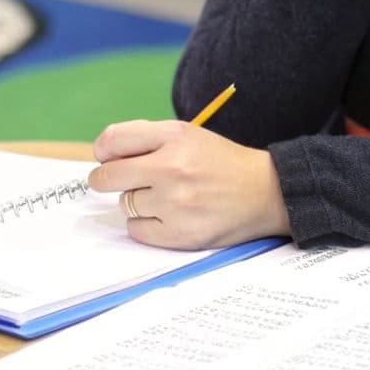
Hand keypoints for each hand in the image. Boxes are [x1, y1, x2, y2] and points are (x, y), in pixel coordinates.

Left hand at [87, 119, 290, 249]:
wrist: (266, 192)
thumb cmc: (221, 162)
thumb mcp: (189, 135)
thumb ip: (147, 138)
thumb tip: (103, 153)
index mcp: (174, 137)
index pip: (111, 141)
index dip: (103, 151)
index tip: (108, 158)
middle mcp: (172, 168)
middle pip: (107, 177)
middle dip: (105, 180)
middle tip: (119, 182)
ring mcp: (175, 204)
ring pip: (124, 205)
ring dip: (137, 202)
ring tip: (165, 198)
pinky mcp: (179, 234)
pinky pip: (136, 230)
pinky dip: (145, 225)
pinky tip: (167, 216)